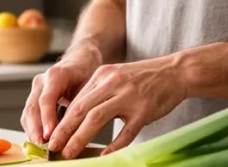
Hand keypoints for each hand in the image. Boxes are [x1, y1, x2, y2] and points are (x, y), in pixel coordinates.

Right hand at [21, 48, 99, 144]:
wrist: (79, 62)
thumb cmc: (86, 73)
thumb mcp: (89, 85)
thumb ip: (82, 103)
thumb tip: (81, 127)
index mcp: (56, 75)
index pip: (47, 98)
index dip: (47, 118)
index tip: (50, 134)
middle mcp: (42, 81)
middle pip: (33, 106)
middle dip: (36, 128)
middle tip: (42, 144)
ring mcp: (36, 88)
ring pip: (28, 112)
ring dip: (33, 130)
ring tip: (40, 146)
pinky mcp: (34, 97)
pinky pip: (29, 114)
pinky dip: (32, 128)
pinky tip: (39, 139)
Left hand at [47, 56, 187, 158]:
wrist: (176, 71)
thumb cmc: (145, 78)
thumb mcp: (117, 76)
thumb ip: (98, 92)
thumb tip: (77, 115)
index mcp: (102, 75)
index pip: (76, 100)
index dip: (61, 120)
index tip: (51, 135)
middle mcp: (112, 83)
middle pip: (81, 109)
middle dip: (64, 130)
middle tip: (53, 146)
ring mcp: (128, 96)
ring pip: (96, 118)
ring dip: (80, 137)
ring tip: (69, 152)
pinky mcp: (144, 110)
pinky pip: (126, 131)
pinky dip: (113, 145)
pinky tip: (104, 156)